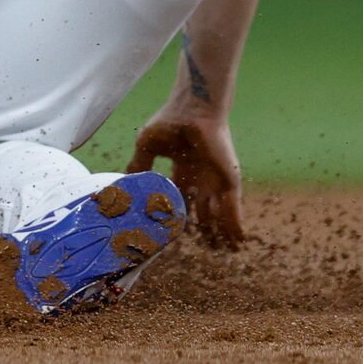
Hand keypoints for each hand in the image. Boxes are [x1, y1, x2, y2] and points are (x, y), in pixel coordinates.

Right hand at [128, 108, 245, 247]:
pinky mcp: (229, 181)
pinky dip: (235, 226)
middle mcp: (200, 179)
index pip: (182, 200)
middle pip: (204, 212)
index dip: (179, 217)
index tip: (175, 233)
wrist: (192, 110)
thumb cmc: (170, 122)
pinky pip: (233, 209)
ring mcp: (215, 181)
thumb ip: (139, 164)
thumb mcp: (147, 146)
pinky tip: (237, 242)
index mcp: (182, 170)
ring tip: (225, 252)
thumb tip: (125, 181)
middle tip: (207, 250)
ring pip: (219, 214)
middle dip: (205, 231)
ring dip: (222, 233)